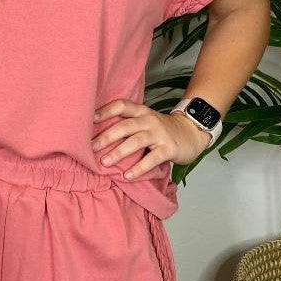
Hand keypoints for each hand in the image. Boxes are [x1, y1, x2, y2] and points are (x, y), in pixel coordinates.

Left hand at [91, 99, 212, 180]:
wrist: (191, 133)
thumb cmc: (161, 130)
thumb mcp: (145, 121)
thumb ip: (128, 124)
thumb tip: (97, 135)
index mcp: (141, 111)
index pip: (121, 105)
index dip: (105, 111)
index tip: (90, 119)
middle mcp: (149, 120)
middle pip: (125, 126)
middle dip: (106, 136)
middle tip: (90, 147)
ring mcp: (159, 133)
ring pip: (136, 141)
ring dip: (119, 152)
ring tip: (104, 162)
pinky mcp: (169, 148)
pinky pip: (152, 159)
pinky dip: (139, 168)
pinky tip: (127, 175)